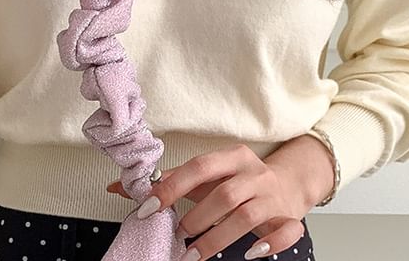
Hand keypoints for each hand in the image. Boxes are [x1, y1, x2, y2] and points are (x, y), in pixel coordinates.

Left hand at [106, 139, 332, 259]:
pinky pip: (286, 231)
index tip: (149, 208)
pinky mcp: (289, 217)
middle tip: (177, 235)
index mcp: (232, 157)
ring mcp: (273, 197)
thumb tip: (118, 186)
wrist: (291, 181)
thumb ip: (168, 180)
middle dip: (196, 218)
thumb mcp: (207, 175)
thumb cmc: (239, 179)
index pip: (199, 167)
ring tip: (194, 254)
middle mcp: (254, 174)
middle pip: (224, 195)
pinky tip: (250, 255)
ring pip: (246, 217)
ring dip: (217, 238)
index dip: (172, 187)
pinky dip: (270, 245)